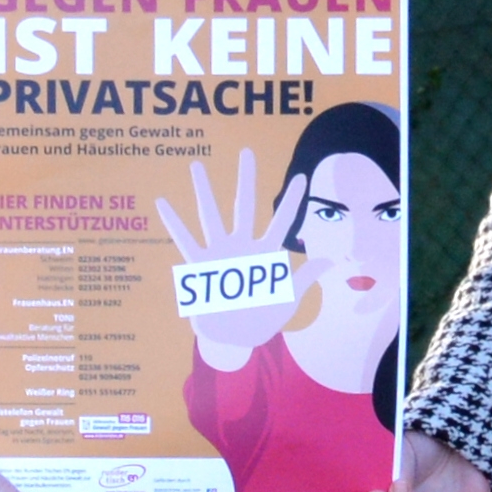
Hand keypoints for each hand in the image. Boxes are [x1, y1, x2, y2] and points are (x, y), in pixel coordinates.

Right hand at [149, 147, 301, 368]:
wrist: (236, 340)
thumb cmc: (263, 318)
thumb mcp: (288, 298)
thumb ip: (304, 277)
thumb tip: (328, 260)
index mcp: (266, 253)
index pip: (282, 221)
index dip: (292, 200)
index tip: (301, 177)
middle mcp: (242, 247)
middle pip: (245, 206)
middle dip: (246, 180)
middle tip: (246, 152)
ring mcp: (220, 254)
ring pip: (211, 216)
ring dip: (204, 192)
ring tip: (197, 165)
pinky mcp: (201, 266)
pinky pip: (186, 242)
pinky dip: (174, 223)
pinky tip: (162, 202)